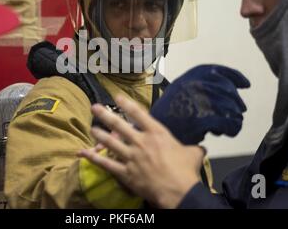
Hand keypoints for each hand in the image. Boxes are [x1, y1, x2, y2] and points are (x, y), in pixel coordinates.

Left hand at [79, 95, 204, 208]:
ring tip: (92, 128)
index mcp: (157, 133)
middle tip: (94, 107)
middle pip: (119, 125)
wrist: (178, 192)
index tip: (116, 96)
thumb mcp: (193, 153)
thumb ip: (193, 148)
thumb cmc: (185, 171)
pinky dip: (94, 158)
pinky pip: (107, 164)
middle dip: (105, 115)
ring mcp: (131, 157)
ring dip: (99, 134)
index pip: (138, 114)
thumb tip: (202, 148)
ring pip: (110, 142)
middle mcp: (141, 142)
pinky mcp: (125, 172)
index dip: (126, 103)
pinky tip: (85, 153)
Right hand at [151, 65, 249, 144]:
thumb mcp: (178, 92)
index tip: (245, 83)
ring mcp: (196, 102)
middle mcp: (191, 87)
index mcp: (186, 78)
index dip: (233, 75)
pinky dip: (231, 128)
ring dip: (235, 116)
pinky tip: (227, 131)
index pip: (215, 70)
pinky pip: (226, 122)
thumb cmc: (167, 115)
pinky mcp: (200, 120)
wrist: (152, 132)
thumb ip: (198, 87)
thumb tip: (225, 90)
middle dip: (236, 100)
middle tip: (240, 109)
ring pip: (228, 106)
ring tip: (233, 122)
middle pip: (225, 89)